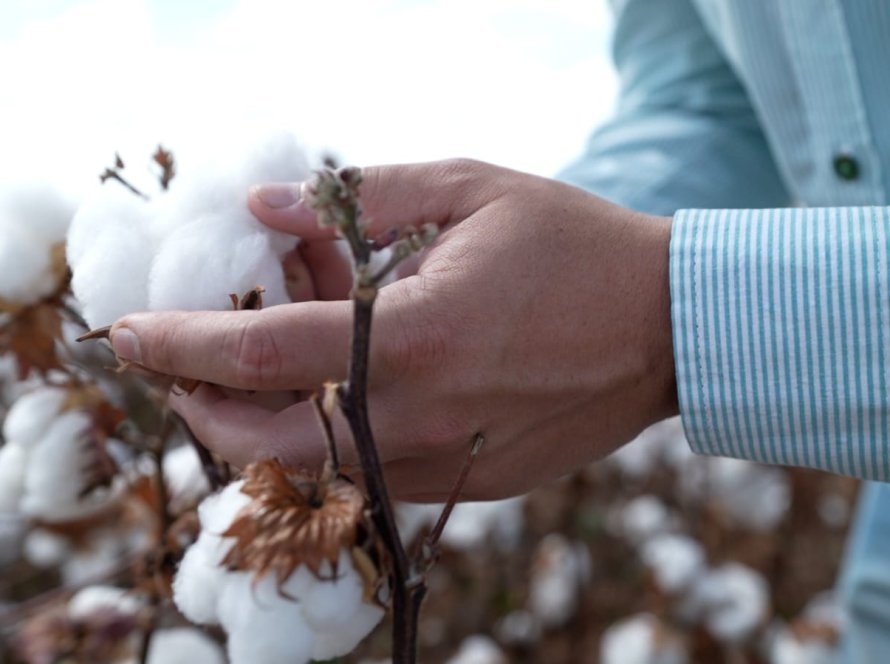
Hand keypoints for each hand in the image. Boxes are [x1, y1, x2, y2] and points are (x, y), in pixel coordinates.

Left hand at [109, 159, 677, 500]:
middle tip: (184, 363)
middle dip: (202, 405)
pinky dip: (329, 433)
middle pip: (264, 439)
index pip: (261, 356)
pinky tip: (345, 380)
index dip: (180, 345)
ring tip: (276, 353)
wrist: (665, 330)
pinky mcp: (465, 487)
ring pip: (310, 467)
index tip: (129, 335)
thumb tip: (266, 206)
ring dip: (265, 418)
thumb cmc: (575, 248)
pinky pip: (366, 472)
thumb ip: (358, 197)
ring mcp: (442, 464)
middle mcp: (419, 418)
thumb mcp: (471, 190)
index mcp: (414, 337)